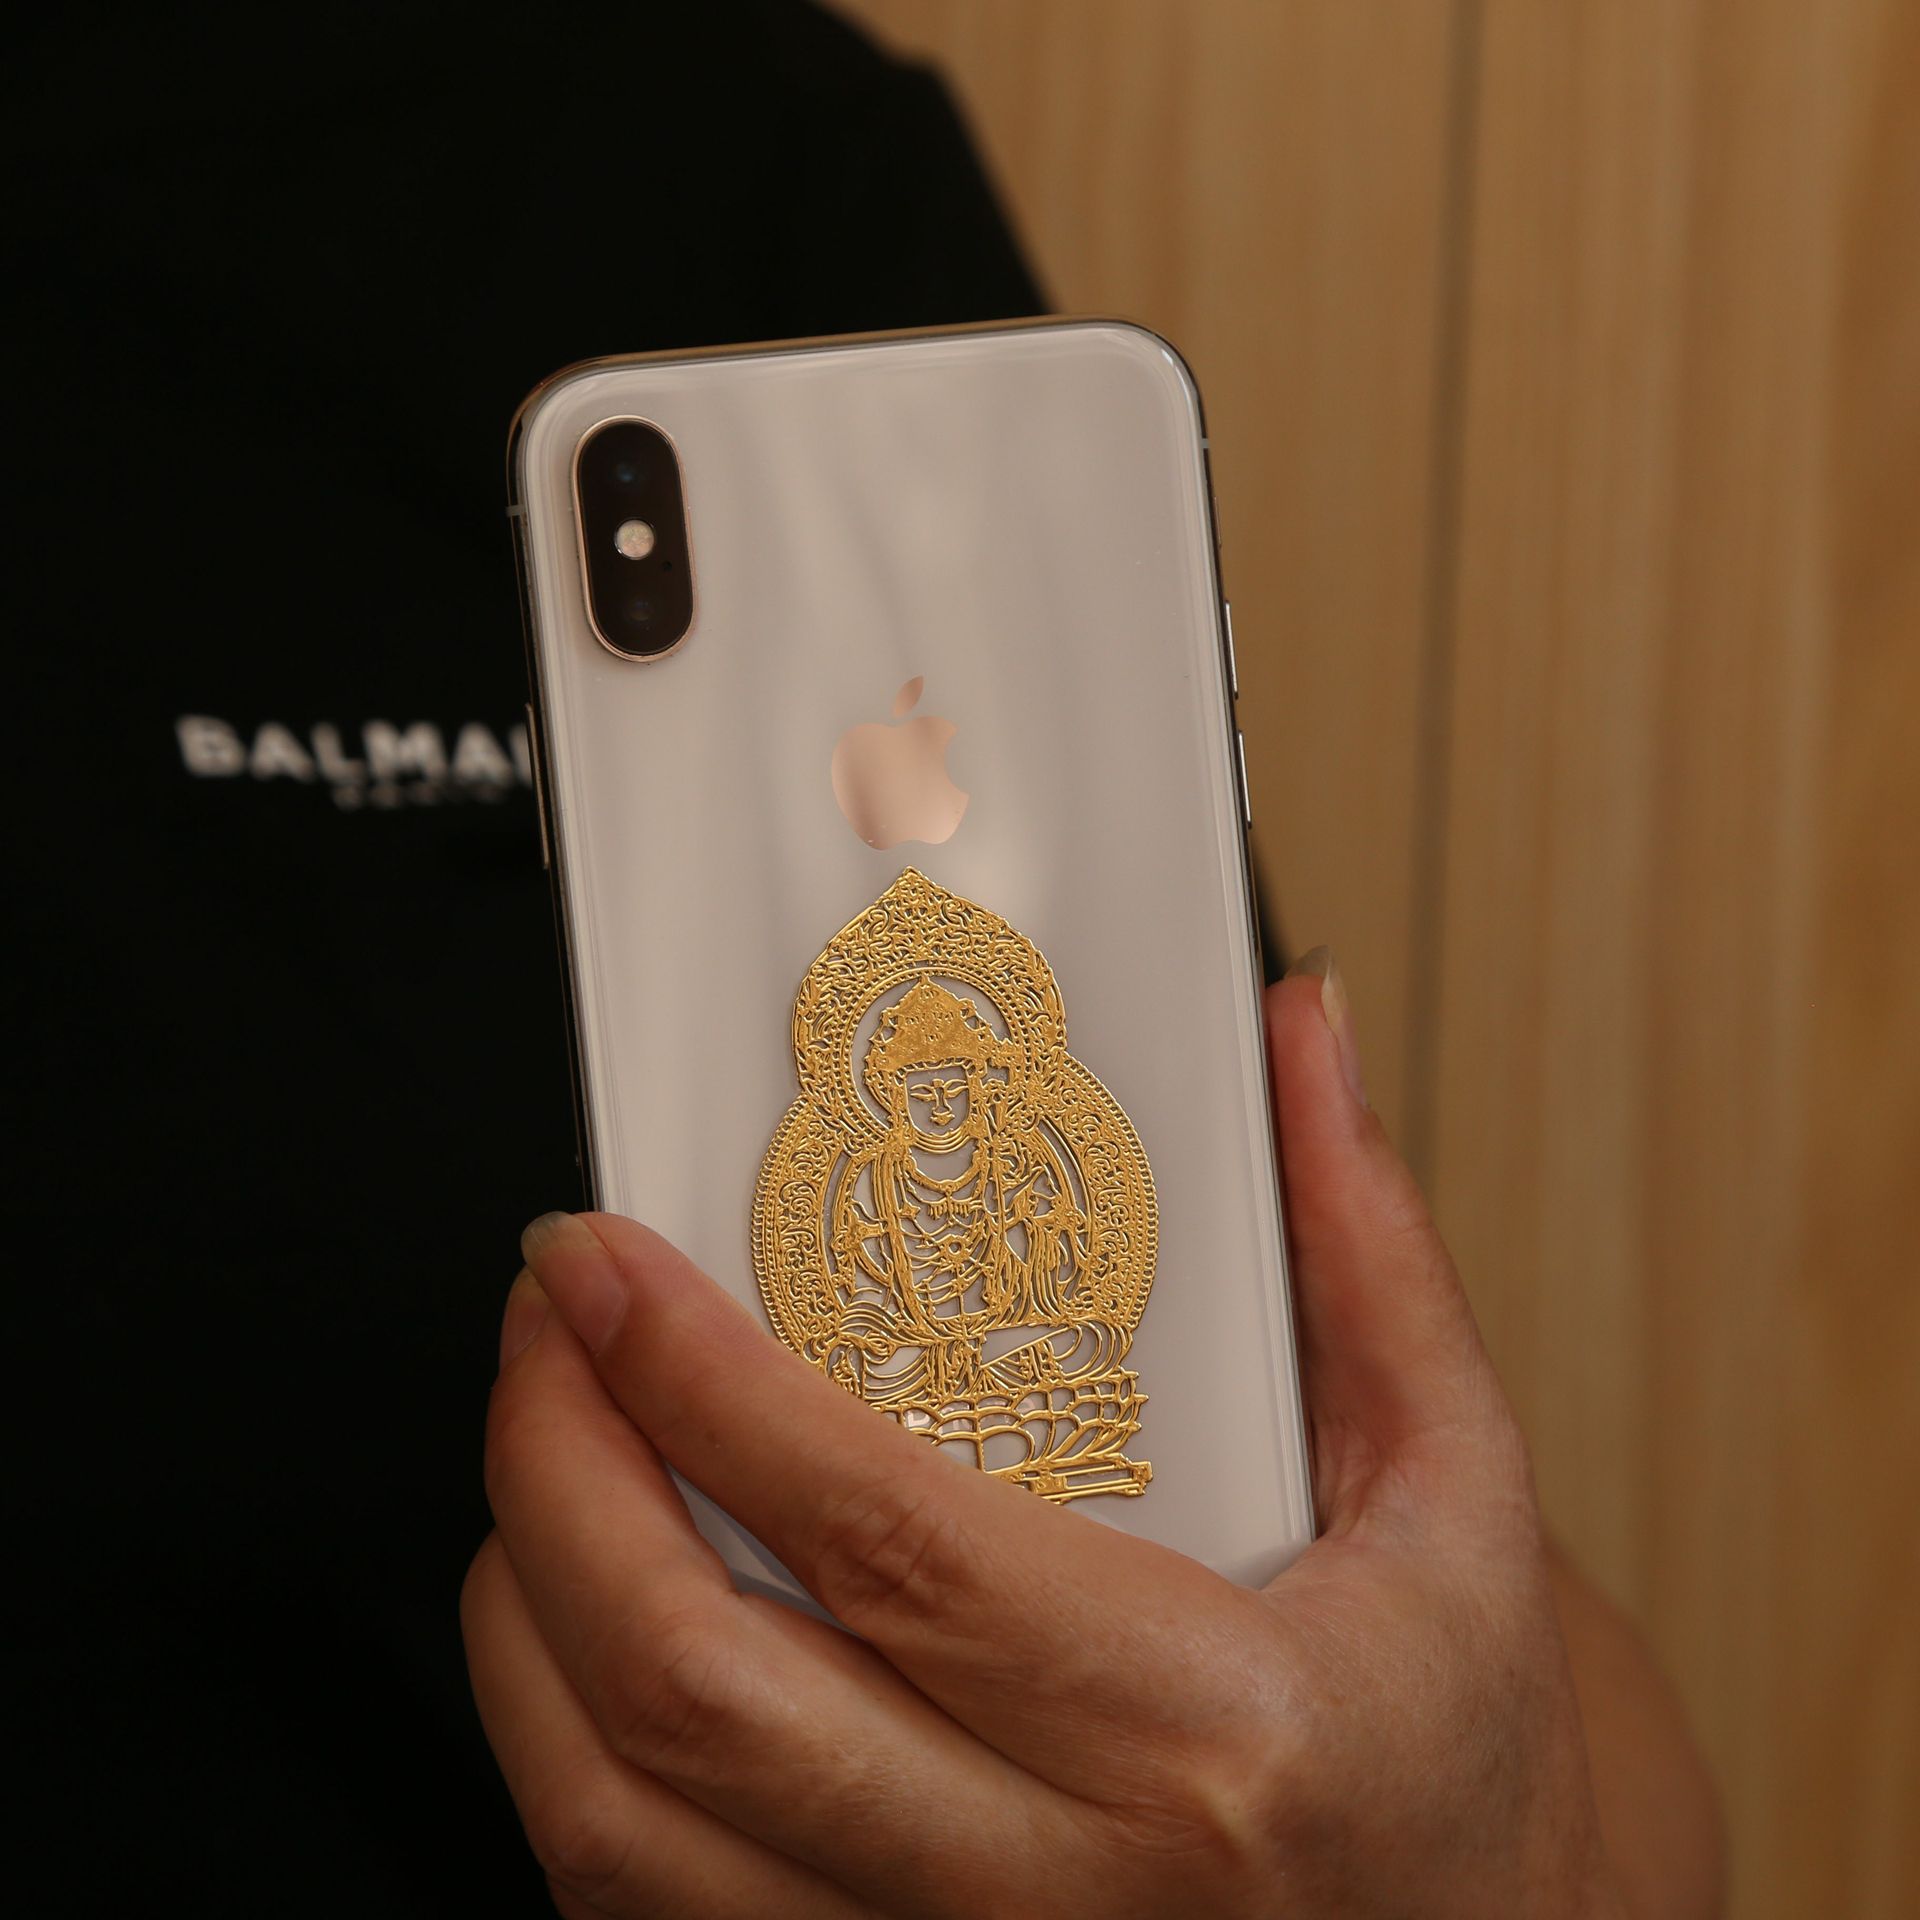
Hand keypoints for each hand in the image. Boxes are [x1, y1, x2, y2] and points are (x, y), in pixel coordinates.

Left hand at [463, 968, 1711, 1917]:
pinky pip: (640, 1913)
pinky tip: (586, 1622)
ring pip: (621, 1827)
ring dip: (526, 1614)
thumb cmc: (1451, 1750)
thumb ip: (1368, 1250)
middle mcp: (1059, 1889)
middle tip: (546, 1327)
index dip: (708, 1386)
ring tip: (548, 1450)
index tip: (606, 1262)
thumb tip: (1295, 1034)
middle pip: (700, 1691)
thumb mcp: (1459, 1494)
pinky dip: (567, 1747)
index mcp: (1208, 1731)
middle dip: (558, 1476)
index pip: (889, 1542)